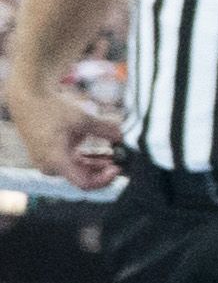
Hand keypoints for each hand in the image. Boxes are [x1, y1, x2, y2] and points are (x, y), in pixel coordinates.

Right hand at [4, 81, 119, 193]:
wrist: (29, 99)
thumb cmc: (53, 109)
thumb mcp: (83, 118)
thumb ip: (106, 130)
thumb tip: (123, 137)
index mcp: (56, 161)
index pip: (85, 183)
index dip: (105, 179)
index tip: (119, 167)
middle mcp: (49, 166)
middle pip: (83, 177)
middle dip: (103, 169)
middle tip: (122, 160)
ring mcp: (47, 162)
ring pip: (78, 170)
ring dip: (97, 164)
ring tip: (114, 155)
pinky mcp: (48, 156)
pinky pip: (70, 164)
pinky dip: (87, 159)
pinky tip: (103, 153)